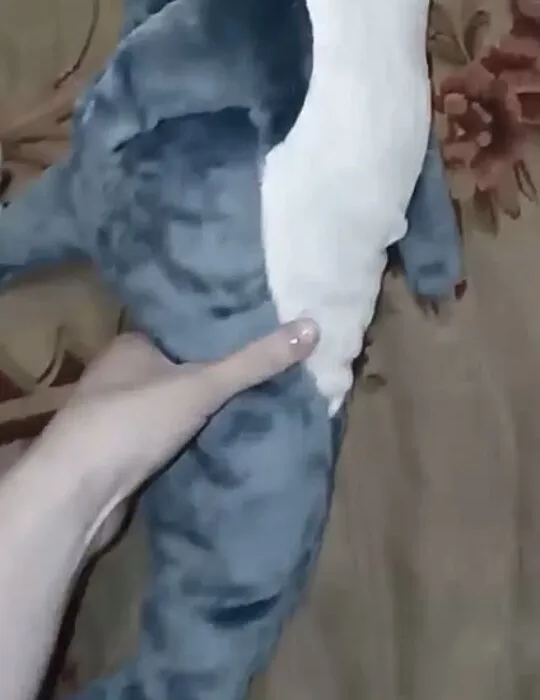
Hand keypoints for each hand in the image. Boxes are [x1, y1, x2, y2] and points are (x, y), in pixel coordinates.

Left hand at [41, 319, 318, 548]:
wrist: (77, 495)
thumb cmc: (132, 422)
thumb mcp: (200, 385)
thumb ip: (254, 361)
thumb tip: (312, 327)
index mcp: (133, 345)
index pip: (185, 328)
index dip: (222, 330)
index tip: (265, 330)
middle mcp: (121, 375)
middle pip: (182, 368)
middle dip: (220, 373)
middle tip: (272, 369)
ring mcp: (119, 417)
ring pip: (175, 405)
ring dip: (205, 410)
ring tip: (260, 402)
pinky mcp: (122, 455)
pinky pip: (168, 438)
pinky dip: (193, 439)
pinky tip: (224, 439)